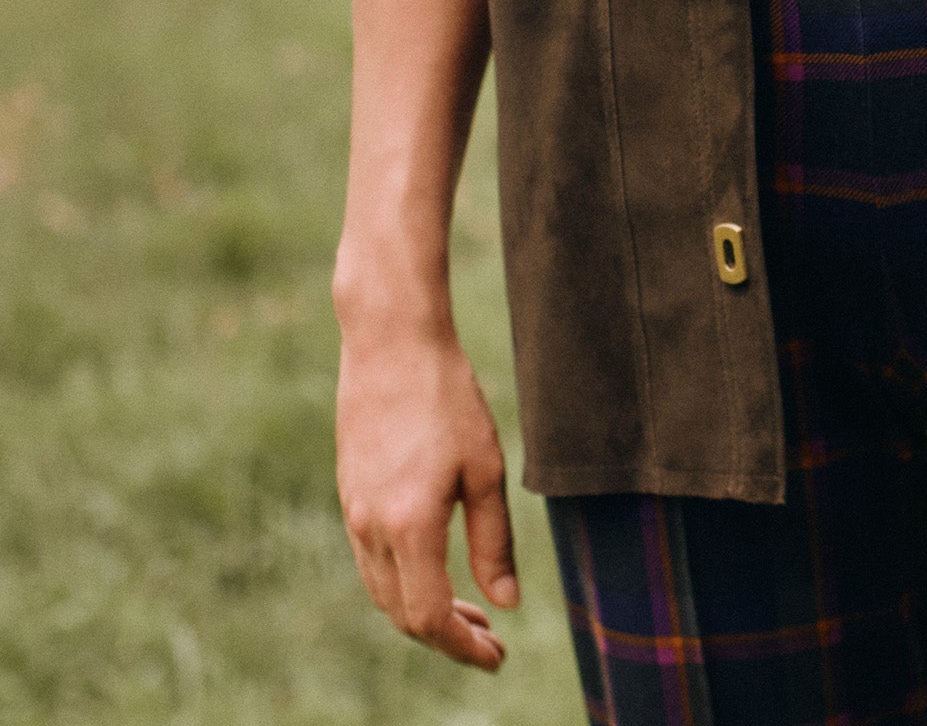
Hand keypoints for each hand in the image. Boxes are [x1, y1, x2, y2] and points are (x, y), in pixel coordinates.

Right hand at [336, 320, 518, 669]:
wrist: (390, 340)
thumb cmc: (447, 396)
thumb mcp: (485, 468)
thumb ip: (493, 542)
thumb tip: (506, 604)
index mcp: (408, 526)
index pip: (429, 618)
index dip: (462, 647)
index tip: (496, 658)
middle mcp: (371, 528)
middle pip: (402, 615)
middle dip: (447, 636)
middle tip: (491, 639)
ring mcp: (353, 512)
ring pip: (383, 591)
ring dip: (423, 611)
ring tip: (471, 610)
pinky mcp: (349, 494)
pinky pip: (372, 561)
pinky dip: (404, 582)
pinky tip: (436, 568)